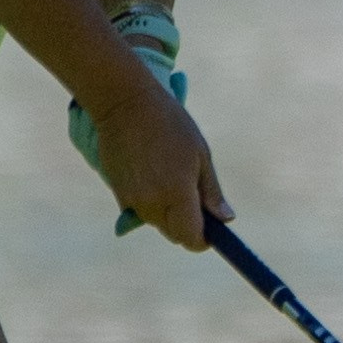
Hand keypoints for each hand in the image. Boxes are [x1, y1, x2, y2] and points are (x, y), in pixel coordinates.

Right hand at [71, 10, 229, 247]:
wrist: (124, 104)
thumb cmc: (170, 123)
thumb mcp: (200, 154)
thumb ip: (211, 192)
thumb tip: (225, 219)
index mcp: (177, 194)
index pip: (191, 238)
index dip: (203, 239)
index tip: (211, 230)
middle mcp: (153, 204)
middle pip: (174, 234)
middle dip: (187, 224)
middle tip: (193, 195)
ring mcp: (131, 201)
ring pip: (156, 223)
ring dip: (167, 213)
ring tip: (169, 175)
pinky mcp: (118, 194)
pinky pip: (138, 210)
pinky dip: (149, 202)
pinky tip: (150, 173)